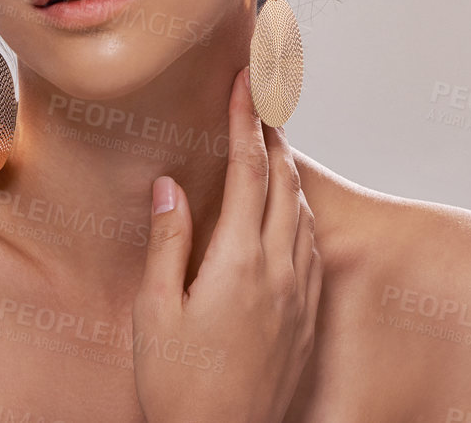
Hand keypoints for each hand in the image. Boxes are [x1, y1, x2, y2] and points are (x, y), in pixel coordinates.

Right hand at [132, 66, 320, 422]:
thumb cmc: (181, 388)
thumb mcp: (156, 313)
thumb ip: (168, 244)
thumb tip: (171, 186)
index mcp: (238, 262)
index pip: (249, 171)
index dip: (247, 120)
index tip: (247, 81)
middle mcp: (279, 272)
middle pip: (286, 183)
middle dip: (274, 135)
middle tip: (263, 99)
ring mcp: (300, 296)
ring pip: (305, 213)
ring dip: (290, 173)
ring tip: (273, 147)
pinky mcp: (309, 319)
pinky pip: (314, 248)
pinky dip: (301, 214)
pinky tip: (289, 215)